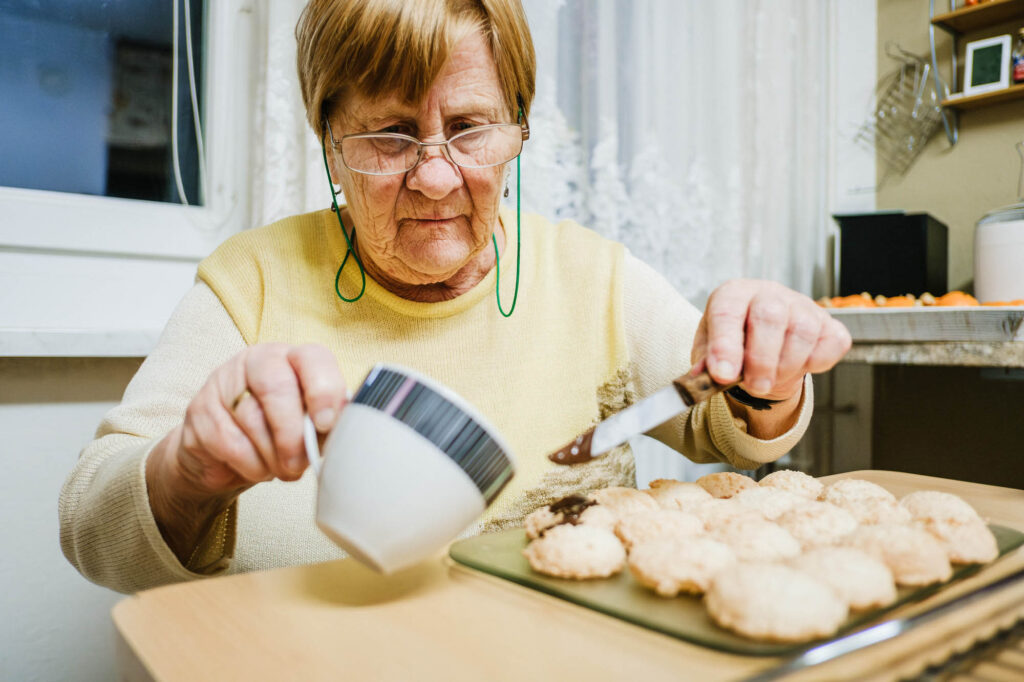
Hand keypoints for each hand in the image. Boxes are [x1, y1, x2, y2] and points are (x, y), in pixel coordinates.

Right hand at [147, 343, 346, 559]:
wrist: (224, 455)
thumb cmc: (278, 435)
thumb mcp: (308, 425)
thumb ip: (326, 423)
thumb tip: (343, 433)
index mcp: (294, 359)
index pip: (313, 358)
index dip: (323, 390)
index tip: (327, 424)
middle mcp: (259, 361)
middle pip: (277, 387)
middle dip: (292, 434)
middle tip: (299, 464)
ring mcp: (224, 382)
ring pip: (252, 418)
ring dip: (272, 456)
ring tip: (281, 468)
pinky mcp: (199, 410)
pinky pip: (229, 441)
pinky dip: (249, 464)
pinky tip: (256, 467)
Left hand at [692, 279, 851, 400]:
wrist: (763, 346)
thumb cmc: (734, 345)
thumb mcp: (709, 351)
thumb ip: (705, 363)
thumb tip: (703, 376)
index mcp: (733, 294)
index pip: (727, 312)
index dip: (725, 345)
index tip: (723, 375)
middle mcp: (768, 293)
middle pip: (769, 316)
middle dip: (761, 359)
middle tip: (755, 386)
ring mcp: (802, 305)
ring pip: (802, 331)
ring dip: (786, 366)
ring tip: (770, 381)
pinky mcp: (829, 324)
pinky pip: (831, 344)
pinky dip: (816, 363)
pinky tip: (797, 367)